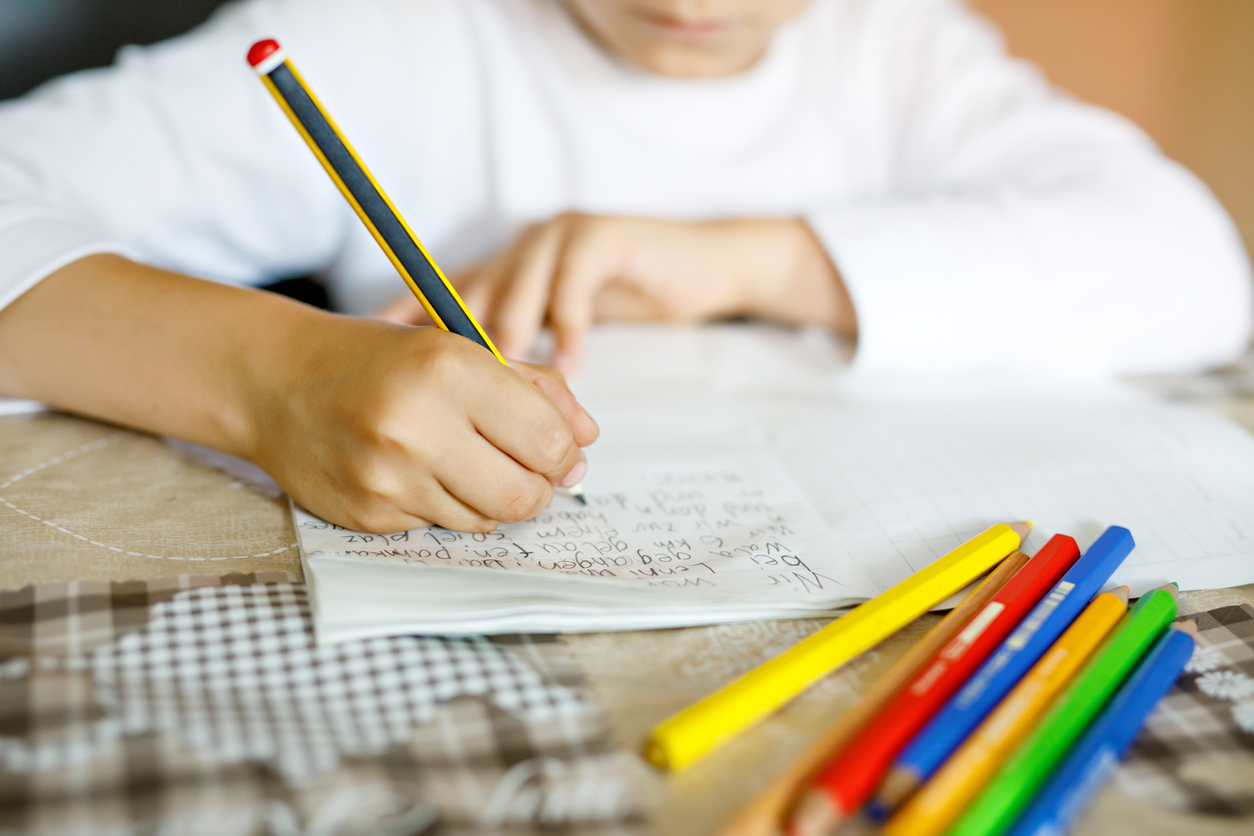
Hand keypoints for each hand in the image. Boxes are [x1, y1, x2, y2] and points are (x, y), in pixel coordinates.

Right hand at [0, 255, 595, 534]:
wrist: (276, 381)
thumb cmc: (380, 360)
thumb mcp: (459, 348)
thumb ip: (535, 388)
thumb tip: (588, 439)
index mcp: (448, 370)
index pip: (547, 441)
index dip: (565, 452)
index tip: (559, 449)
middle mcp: (416, 427)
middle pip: (524, 495)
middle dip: (538, 487)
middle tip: (525, 468)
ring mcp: (387, 478)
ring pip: (485, 520)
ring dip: (491, 499)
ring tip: (465, 461)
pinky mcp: (368, 515)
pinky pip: (439, 528)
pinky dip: (445, 506)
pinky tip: (420, 473)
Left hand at [375, 215, 856, 371]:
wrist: (699, 265)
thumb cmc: (627, 300)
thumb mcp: (562, 326)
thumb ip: (520, 351)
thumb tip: (470, 404)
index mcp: (506, 268)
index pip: (443, 293)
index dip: (409, 320)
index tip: (377, 356)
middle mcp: (523, 247)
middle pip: (475, 293)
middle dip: (461, 345)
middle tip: (447, 392)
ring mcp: (561, 237)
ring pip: (520, 289)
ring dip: (514, 339)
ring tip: (505, 386)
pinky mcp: (603, 237)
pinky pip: (576, 286)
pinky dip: (572, 327)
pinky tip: (573, 363)